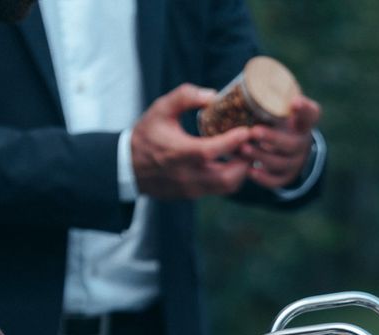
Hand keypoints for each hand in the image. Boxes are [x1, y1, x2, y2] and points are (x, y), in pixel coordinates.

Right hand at [131, 84, 251, 198]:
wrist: (127, 167)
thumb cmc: (146, 136)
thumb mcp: (160, 109)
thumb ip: (185, 97)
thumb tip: (213, 95)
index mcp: (179, 153)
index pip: (212, 150)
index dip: (234, 141)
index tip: (247, 130)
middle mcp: (187, 175)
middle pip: (228, 177)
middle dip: (245, 160)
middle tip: (251, 144)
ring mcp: (191, 188)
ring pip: (227, 187)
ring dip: (240, 171)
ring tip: (243, 153)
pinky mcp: (192, 195)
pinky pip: (219, 190)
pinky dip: (230, 178)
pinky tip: (230, 162)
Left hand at [241, 95, 320, 188]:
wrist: (283, 150)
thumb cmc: (272, 123)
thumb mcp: (273, 110)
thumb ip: (261, 101)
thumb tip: (212, 95)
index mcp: (302, 122)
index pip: (312, 114)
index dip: (304, 108)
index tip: (293, 102)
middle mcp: (303, 142)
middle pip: (293, 142)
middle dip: (272, 138)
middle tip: (253, 132)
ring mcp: (295, 161)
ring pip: (281, 162)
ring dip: (261, 155)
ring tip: (243, 149)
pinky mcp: (286, 177)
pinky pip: (276, 180)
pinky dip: (262, 177)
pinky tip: (249, 170)